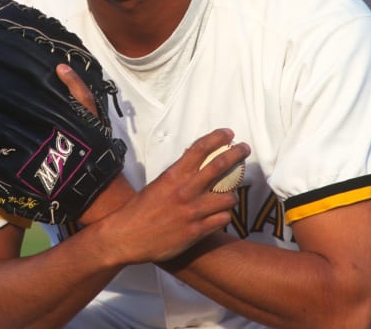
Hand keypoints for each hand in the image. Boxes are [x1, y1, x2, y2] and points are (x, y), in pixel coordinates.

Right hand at [57, 63, 251, 261]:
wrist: (126, 237)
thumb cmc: (140, 210)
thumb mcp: (157, 185)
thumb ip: (177, 175)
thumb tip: (194, 164)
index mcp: (173, 176)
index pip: (200, 149)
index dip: (217, 138)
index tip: (228, 133)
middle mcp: (185, 191)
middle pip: (220, 166)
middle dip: (236, 154)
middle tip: (244, 149)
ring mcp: (192, 212)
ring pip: (228, 197)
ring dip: (231, 195)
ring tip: (228, 195)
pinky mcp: (196, 231)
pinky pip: (222, 219)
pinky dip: (224, 215)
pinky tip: (219, 215)